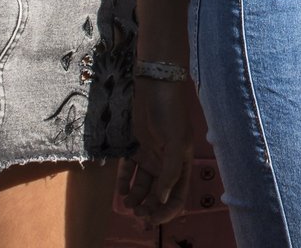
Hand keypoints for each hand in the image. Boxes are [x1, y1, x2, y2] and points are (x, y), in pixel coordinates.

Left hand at [120, 78, 196, 225]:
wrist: (154, 82)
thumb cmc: (170, 110)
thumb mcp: (176, 141)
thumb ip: (170, 170)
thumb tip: (161, 198)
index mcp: (180, 163)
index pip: (177, 195)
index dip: (167, 210)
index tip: (154, 219)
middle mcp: (164, 163)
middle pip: (158, 194)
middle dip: (149, 207)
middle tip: (138, 214)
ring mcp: (148, 155)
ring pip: (142, 185)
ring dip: (136, 197)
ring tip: (128, 204)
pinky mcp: (132, 146)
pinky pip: (127, 169)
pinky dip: (124, 182)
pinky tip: (120, 190)